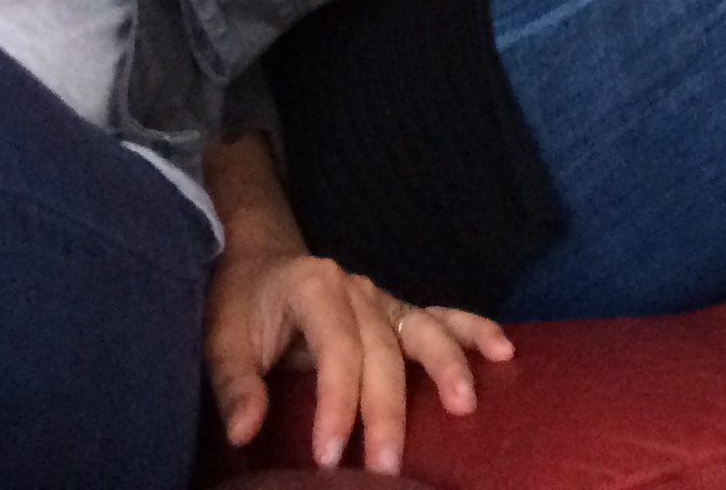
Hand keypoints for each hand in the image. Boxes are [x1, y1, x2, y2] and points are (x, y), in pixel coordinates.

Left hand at [202, 241, 509, 475]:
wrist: (260, 259)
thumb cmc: (241, 299)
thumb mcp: (221, 335)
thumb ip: (235, 382)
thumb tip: (245, 431)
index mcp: (314, 287)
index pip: (336, 349)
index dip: (336, 403)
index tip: (329, 456)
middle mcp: (357, 289)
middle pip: (381, 351)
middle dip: (386, 410)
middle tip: (386, 467)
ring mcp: (382, 300)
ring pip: (421, 331)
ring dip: (445, 367)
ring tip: (464, 406)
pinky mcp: (396, 313)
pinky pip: (440, 319)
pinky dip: (472, 332)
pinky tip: (503, 351)